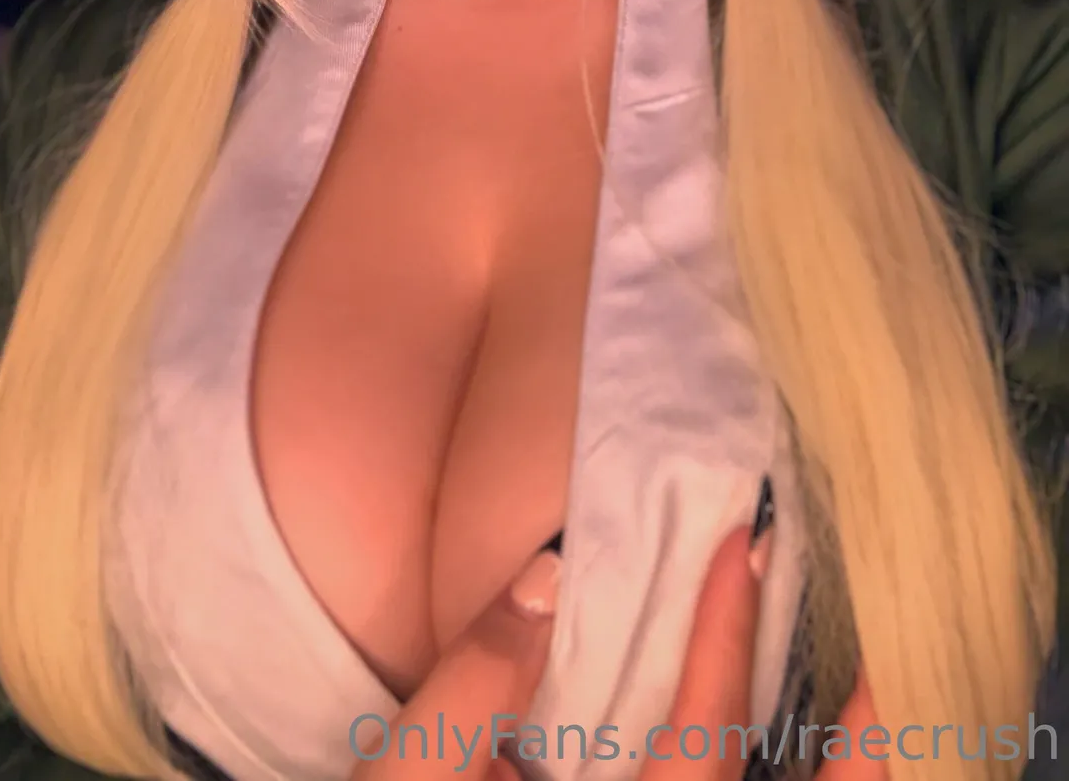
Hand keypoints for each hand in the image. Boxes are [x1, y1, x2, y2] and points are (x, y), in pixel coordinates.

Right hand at [351, 525, 880, 780]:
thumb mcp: (411, 773)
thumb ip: (475, 681)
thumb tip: (550, 574)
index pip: (700, 745)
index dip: (726, 638)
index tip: (746, 546)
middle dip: (858, 751)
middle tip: (892, 660)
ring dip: (827, 776)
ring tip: (865, 710)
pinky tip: (775, 753)